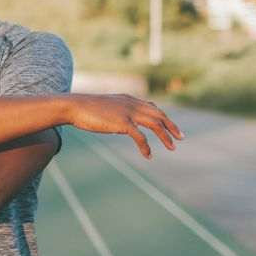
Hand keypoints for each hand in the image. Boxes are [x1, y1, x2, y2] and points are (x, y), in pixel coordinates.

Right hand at [70, 94, 184, 159]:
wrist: (74, 106)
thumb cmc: (85, 109)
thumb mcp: (105, 107)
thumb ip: (116, 112)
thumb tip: (120, 124)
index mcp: (128, 99)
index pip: (152, 107)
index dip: (163, 117)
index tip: (170, 127)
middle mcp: (132, 103)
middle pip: (159, 114)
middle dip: (171, 126)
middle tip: (181, 138)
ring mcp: (128, 112)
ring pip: (155, 124)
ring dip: (165, 136)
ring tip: (172, 147)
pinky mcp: (122, 122)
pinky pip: (140, 137)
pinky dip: (146, 147)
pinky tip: (149, 156)